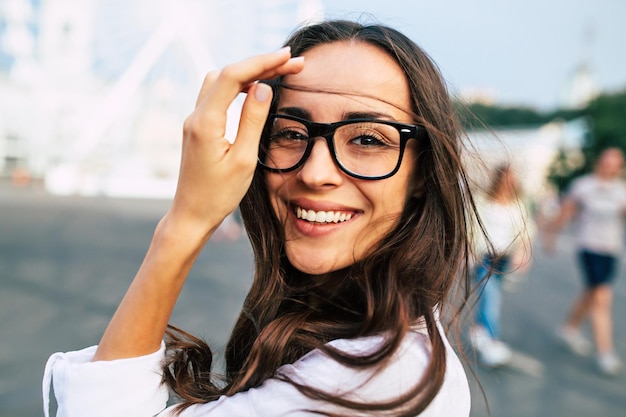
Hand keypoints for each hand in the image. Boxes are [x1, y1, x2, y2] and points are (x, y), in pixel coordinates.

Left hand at [166, 47, 303, 239]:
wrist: (191, 215)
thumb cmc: (218, 195)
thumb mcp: (243, 159)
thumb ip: (252, 120)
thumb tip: (264, 88)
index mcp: (206, 122)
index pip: (233, 77)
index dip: (262, 62)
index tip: (288, 56)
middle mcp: (196, 116)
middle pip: (226, 74)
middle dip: (259, 64)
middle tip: (292, 62)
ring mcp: (194, 121)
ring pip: (220, 81)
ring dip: (248, 73)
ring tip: (278, 72)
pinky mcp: (198, 127)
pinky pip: (217, 95)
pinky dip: (238, 86)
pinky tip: (256, 90)